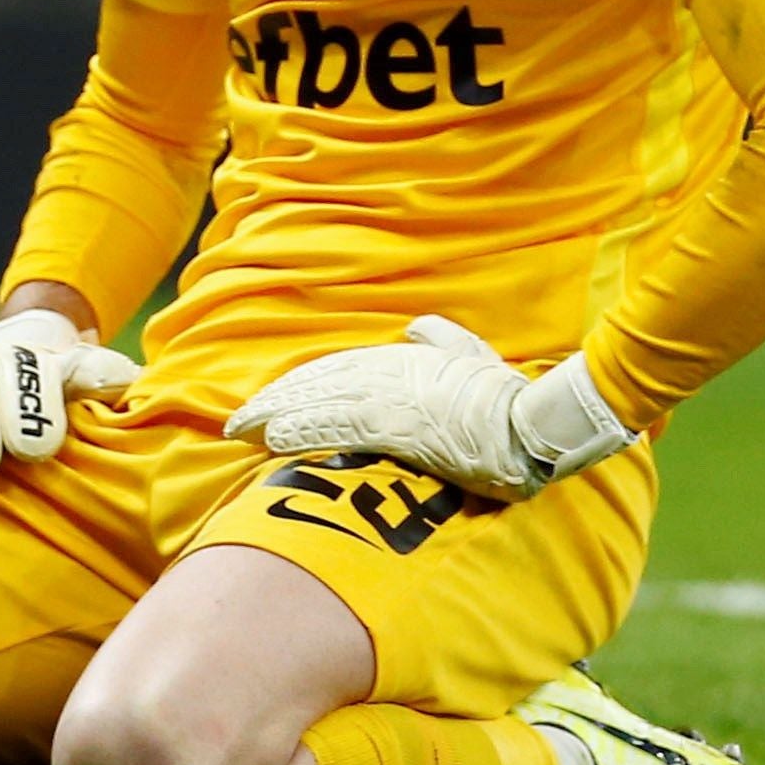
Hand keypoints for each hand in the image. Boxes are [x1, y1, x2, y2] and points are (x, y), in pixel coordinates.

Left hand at [221, 314, 634, 502]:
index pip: (335, 370)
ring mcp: (388, 400)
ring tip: (239, 429)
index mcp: (401, 360)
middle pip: (315, 385)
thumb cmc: (504, 396)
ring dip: (274, 416)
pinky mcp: (393, 427)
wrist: (529, 423)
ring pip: (316, 404)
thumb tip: (416, 325)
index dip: (299, 386)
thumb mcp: (473, 355)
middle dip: (273, 402)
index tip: (269, 401)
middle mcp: (387, 374)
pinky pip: (335, 427)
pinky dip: (300, 430)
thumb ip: (442, 337)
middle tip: (235, 420)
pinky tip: (271, 439)